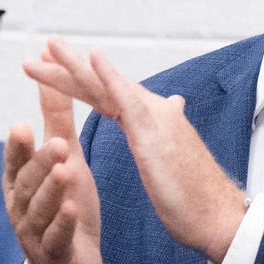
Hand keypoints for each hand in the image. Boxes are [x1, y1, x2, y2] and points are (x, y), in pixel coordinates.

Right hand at [3, 83, 105, 263]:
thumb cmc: (64, 206)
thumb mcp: (64, 159)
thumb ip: (55, 120)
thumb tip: (48, 74)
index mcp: (20, 182)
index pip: (16, 161)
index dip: (18, 146)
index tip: (23, 125)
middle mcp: (20, 207)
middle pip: (26, 183)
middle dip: (38, 163)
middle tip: (54, 142)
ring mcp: (35, 234)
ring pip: (39, 210)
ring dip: (51, 190)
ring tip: (65, 171)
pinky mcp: (54, 255)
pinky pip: (56, 239)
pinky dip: (63, 225)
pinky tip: (72, 210)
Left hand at [30, 40, 246, 263]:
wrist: (218, 218)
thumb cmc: (195, 197)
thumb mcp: (173, 158)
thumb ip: (168, 130)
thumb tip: (174, 102)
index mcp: (150, 121)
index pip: (107, 96)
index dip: (80, 81)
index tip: (54, 68)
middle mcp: (154, 111)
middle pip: (102, 85)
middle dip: (70, 66)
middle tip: (45, 46)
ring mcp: (155, 118)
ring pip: (107, 85)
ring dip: (76, 64)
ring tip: (49, 46)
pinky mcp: (155, 133)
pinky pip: (127, 99)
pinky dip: (109, 76)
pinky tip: (92, 57)